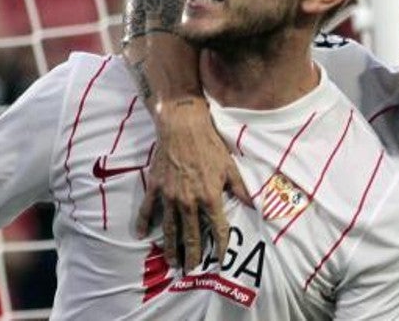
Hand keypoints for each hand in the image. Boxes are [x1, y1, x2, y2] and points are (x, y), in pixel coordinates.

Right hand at [136, 97, 251, 270]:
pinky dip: (144, 223)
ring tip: (172, 262)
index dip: (220, 247)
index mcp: (210, 197)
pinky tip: (142, 235)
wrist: (183, 128)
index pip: (217, 229)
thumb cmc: (210, 145)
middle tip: (190, 271)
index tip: (220, 260)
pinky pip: (148, 210)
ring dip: (171, 247)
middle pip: (191, 235)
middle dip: (192, 256)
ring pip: (170, 228)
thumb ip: (241, 189)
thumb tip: (255, 205)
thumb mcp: (230, 167)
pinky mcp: (156, 188)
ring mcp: (170, 196)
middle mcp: (189, 202)